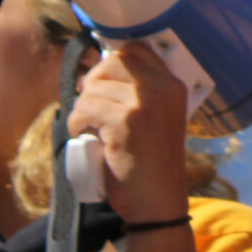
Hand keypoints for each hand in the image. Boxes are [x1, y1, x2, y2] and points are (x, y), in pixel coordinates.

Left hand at [67, 40, 193, 222]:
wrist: (158, 201)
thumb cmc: (152, 163)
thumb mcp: (158, 118)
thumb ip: (140, 94)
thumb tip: (98, 73)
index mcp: (173, 85)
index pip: (136, 50)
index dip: (111, 62)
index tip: (101, 82)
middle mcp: (162, 89)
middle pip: (112, 62)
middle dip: (93, 81)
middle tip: (89, 105)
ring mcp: (144, 103)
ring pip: (94, 88)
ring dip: (82, 108)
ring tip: (88, 127)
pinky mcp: (125, 122)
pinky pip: (86, 108)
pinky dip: (78, 122)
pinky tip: (84, 135)